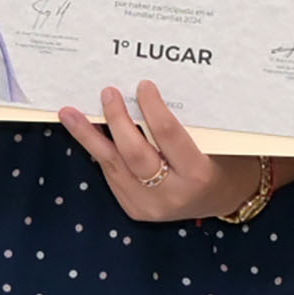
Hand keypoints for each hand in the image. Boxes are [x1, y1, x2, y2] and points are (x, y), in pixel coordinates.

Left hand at [62, 82, 264, 223]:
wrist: (223, 199)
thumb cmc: (223, 160)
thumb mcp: (213, 142)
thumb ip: (184, 123)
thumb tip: (144, 91)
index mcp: (198, 174)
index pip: (168, 135)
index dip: (153, 108)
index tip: (143, 85)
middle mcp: (172, 194)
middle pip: (135, 153)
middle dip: (117, 120)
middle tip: (107, 92)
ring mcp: (150, 206)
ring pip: (113, 166)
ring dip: (89, 137)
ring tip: (70, 114)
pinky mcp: (135, 209)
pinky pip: (112, 175)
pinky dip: (99, 151)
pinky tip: (86, 132)